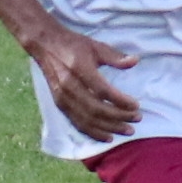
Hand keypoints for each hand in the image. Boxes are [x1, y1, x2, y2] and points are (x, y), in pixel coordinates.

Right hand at [26, 27, 143, 140]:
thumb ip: (115, 56)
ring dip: (108, 128)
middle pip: (96, 108)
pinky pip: (77, 123)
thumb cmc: (74, 45)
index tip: (136, 105)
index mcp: (79, 68)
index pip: (103, 91)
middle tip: (136, 119)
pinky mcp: (59, 104)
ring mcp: (62, 97)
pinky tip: (107, 137)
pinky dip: (93, 132)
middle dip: (118, 117)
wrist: (45, 45)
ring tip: (126, 130)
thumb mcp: (95, 46)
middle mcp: (69, 85)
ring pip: (87, 119)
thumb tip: (135, 61)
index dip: (120, 101)